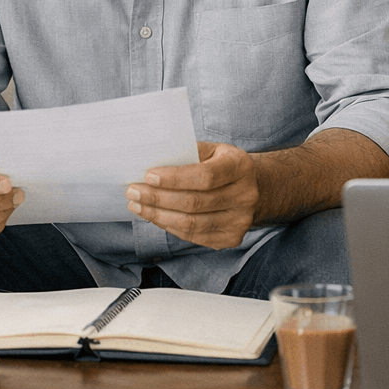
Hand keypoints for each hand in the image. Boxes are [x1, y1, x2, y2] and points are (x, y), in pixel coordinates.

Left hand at [125, 142, 259, 249]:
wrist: (254, 188)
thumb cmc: (223, 164)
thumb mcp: (213, 150)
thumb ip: (187, 152)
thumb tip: (151, 159)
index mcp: (240, 167)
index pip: (205, 176)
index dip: (175, 178)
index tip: (148, 176)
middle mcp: (245, 196)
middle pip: (195, 202)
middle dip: (158, 198)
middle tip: (133, 192)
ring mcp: (240, 220)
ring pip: (192, 223)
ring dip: (159, 215)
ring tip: (137, 206)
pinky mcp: (231, 238)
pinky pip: (193, 236)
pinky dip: (169, 226)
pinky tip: (154, 216)